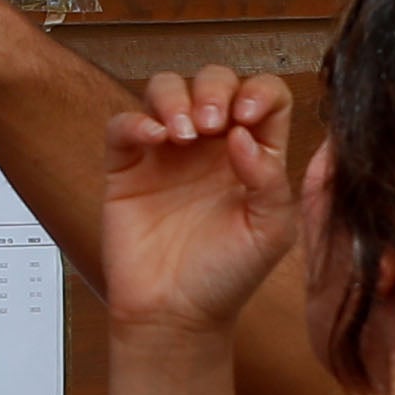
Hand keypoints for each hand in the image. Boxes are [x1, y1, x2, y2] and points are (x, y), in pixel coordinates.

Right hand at [101, 69, 297, 341]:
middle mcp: (212, 145)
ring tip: (183, 135)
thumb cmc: (227, 276)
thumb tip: (244, 135)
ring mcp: (167, 151)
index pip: (264, 96)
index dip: (258, 92)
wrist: (175, 314)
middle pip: (215, 81)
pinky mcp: (128, 165)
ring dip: (175, 98)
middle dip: (214, 90)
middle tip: (212, 125)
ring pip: (166, 89)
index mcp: (254, 153)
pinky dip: (136, 121)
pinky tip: (153, 139)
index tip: (246, 118)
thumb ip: (270, 180)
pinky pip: (124, 124)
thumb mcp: (270, 231)